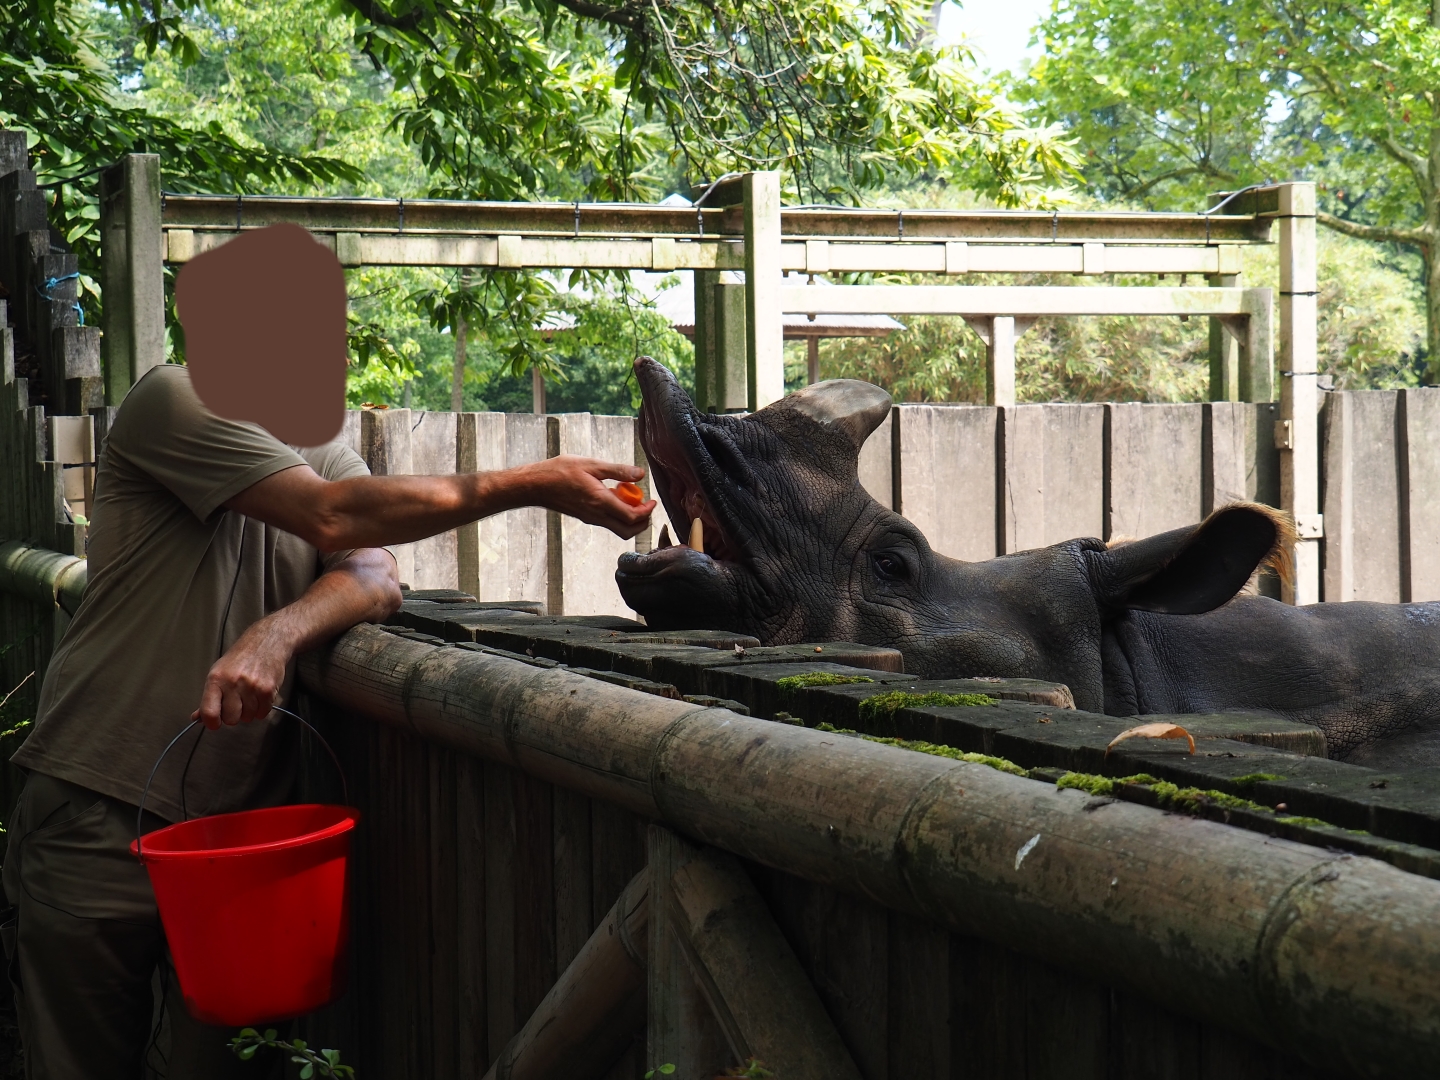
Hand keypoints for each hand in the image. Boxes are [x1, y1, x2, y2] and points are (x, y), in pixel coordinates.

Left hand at [192, 616, 293, 729]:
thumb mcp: (218, 672)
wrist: (267, 642)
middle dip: (233, 715)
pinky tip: (259, 697)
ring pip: (248, 718)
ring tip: (249, 697)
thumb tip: (197, 718)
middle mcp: (233, 683)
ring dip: (248, 712)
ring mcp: (252, 687)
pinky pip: (262, 713)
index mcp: (216, 679)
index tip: (215, 722)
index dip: (212, 723)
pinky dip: (261, 709)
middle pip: (231, 719)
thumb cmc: (240, 658)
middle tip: (236, 703)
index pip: (209, 712)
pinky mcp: (268, 690)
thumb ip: (209, 696)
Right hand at [516, 456, 656, 538]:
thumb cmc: (559, 472)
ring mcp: (590, 519)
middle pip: (628, 531)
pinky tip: (614, 495)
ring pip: (618, 529)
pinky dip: (617, 514)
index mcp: (600, 502)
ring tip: (630, 497)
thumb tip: (640, 474)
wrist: (536, 485)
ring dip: (630, 519)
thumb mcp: (591, 464)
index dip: (647, 511)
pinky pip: (608, 522)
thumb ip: (618, 470)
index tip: (653, 500)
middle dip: (643, 521)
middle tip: (647, 505)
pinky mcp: (585, 518)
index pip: (632, 517)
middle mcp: (596, 515)